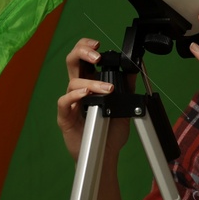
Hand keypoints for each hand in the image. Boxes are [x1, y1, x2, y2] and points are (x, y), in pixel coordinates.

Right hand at [57, 38, 135, 161]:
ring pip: (72, 82)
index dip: (87, 47)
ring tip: (108, 90)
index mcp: (89, 83)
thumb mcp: (123, 106)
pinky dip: (75, 95)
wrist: (106, 155)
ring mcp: (71, 103)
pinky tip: (87, 95)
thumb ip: (127, 88)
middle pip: (72, 62)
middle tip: (97, 56)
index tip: (99, 44)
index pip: (83, 58)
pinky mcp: (65, 117)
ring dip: (91, 82)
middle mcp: (78, 90)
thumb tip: (134, 70)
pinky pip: (65, 101)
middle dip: (82, 52)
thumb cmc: (110, 132)